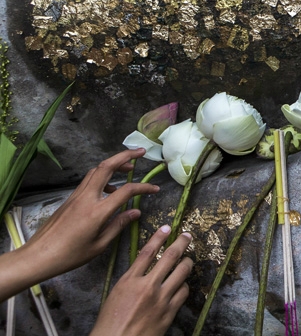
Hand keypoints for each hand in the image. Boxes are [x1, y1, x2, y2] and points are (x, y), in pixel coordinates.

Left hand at [23, 148, 160, 281]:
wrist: (38, 256)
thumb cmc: (70, 255)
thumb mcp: (99, 245)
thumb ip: (118, 225)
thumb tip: (135, 212)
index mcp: (97, 211)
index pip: (126, 191)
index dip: (143, 187)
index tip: (155, 189)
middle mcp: (87, 197)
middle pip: (106, 167)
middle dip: (125, 155)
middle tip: (140, 152)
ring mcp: (77, 196)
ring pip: (96, 170)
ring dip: (113, 164)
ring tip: (128, 168)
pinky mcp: (70, 198)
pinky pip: (89, 180)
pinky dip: (103, 176)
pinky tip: (110, 189)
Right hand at [91, 226, 191, 335]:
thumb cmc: (110, 322)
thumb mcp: (116, 294)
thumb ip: (132, 278)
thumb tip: (146, 265)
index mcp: (129, 281)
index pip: (148, 251)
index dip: (159, 237)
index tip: (167, 228)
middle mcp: (147, 287)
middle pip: (170, 256)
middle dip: (182, 242)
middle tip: (187, 236)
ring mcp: (161, 299)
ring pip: (182, 272)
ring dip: (187, 262)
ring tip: (187, 260)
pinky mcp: (169, 312)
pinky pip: (184, 291)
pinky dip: (184, 285)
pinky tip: (182, 284)